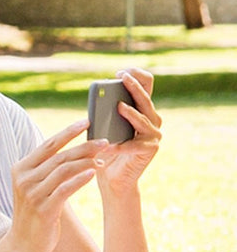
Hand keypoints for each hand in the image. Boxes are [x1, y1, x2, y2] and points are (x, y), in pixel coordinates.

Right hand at [3, 119, 107, 251]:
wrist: (23, 245)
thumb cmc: (33, 214)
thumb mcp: (35, 188)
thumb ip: (46, 169)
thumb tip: (71, 149)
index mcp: (20, 169)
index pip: (48, 145)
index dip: (68, 132)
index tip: (88, 121)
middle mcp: (24, 180)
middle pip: (59, 156)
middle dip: (85, 146)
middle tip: (105, 141)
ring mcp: (32, 195)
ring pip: (64, 170)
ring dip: (87, 162)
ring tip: (104, 158)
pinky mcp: (43, 209)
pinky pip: (66, 189)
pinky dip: (81, 179)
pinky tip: (94, 173)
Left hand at [96, 68, 160, 195]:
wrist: (112, 179)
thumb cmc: (106, 151)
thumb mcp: (104, 128)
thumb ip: (105, 114)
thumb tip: (98, 98)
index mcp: (142, 110)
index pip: (146, 86)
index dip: (136, 76)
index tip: (121, 72)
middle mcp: (152, 119)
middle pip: (145, 98)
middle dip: (133, 86)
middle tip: (122, 77)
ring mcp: (154, 134)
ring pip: (143, 118)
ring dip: (130, 112)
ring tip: (118, 106)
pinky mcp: (150, 149)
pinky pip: (135, 144)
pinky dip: (121, 145)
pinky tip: (109, 145)